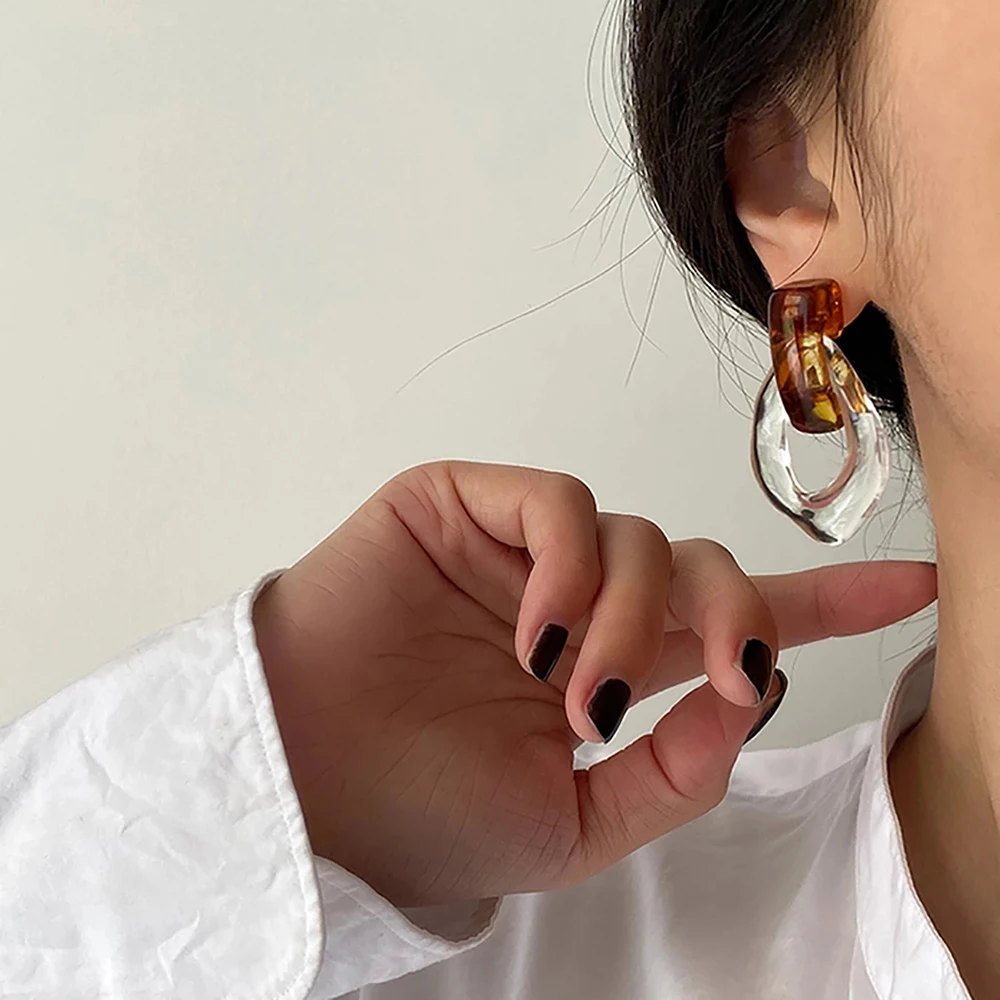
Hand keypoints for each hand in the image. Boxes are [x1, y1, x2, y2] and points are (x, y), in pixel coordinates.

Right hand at [253, 461, 935, 907]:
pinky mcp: (468, 506)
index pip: (726, 623)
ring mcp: (522, 553)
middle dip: (741, 610)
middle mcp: (574, 601)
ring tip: (578, 688)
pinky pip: (560, 502)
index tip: (905, 590)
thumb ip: (671, 778)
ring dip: (633, 614)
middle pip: (701, 564)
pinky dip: (571, 562)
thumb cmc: (422, 809)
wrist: (310, 782)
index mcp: (607, 670)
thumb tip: (742, 705)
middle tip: (729, 674)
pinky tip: (539, 628)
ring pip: (635, 535)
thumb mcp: (571, 829)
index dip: (818, 604)